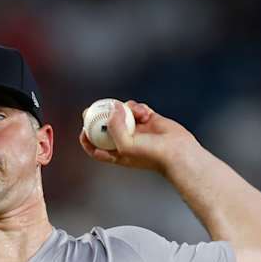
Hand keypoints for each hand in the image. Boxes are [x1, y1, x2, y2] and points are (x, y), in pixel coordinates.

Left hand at [78, 100, 197, 173]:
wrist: (177, 152)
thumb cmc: (151, 155)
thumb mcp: (126, 145)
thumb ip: (114, 127)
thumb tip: (111, 108)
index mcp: (116, 153)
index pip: (95, 147)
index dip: (86, 139)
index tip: (83, 129)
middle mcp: (124, 140)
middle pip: (105, 126)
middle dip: (101, 115)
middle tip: (97, 106)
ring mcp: (136, 129)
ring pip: (122, 112)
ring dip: (126, 109)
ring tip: (136, 114)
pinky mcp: (147, 119)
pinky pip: (136, 107)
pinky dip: (138, 107)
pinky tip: (146, 114)